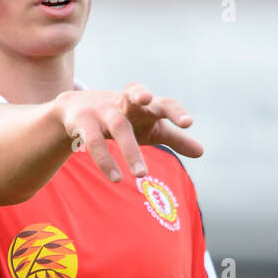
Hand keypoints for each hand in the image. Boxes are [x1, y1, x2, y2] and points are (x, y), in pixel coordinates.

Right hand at [53, 83, 202, 182]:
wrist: (75, 107)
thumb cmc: (124, 118)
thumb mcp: (150, 127)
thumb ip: (174, 138)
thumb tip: (202, 152)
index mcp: (144, 104)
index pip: (163, 103)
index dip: (175, 111)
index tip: (188, 123)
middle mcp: (124, 103)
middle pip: (137, 100)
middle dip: (151, 111)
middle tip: (177, 125)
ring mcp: (102, 110)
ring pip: (118, 126)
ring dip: (130, 150)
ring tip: (141, 175)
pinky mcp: (83, 122)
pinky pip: (94, 141)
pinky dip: (105, 159)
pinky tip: (116, 178)